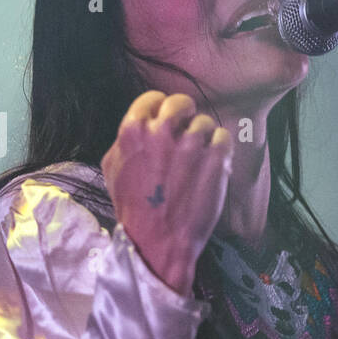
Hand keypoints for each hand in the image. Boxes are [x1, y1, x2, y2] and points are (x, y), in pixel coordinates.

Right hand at [100, 91, 233, 294]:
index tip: (169, 121)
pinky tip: (212, 167)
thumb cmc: (133, 208)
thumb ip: (125, 141)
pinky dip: (221, 151)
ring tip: (199, 160)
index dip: (162, 109)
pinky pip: (223, 138)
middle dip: (186, 116)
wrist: (158, 240)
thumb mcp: (113, 169)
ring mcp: (191, 144)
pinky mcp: (215, 158)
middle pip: (182, 102)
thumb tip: (140, 126)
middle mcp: (162, 132)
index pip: (154, 98)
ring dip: (204, 139)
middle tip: (189, 133)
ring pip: (205, 122)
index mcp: (133, 130)